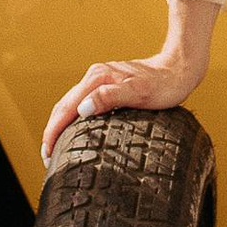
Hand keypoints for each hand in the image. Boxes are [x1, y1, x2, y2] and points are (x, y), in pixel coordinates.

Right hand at [43, 31, 212, 161]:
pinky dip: (71, 118)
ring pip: (70, 103)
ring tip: (55, 147)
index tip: (47, 152)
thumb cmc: (164, 84)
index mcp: (97, 78)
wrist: (179, 69)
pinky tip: (75, 130)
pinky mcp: (106, 84)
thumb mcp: (139, 93)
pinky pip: (81, 102)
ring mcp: (99, 79)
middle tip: (47, 157)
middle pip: (63, 105)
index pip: (66, 107)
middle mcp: (94, 76)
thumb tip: (82, 109)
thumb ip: (110, 98)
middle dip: (52, 130)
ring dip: (59, 124)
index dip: (54, 131)